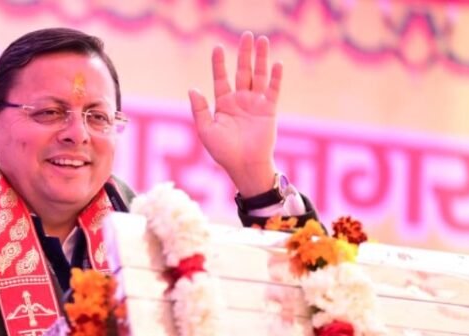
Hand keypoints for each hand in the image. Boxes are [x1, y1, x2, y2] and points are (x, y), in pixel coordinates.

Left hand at [189, 31, 281, 196]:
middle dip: (244, 54)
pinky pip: (273, 90)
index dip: (219, 63)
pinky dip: (275, 78)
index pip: (221, 78)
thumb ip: (200, 110)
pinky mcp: (269, 110)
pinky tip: (276, 64)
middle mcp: (240, 100)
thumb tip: (193, 89)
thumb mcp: (206, 131)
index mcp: (224, 104)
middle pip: (243, 72)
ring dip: (261, 59)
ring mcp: (256, 104)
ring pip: (259, 76)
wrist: (244, 166)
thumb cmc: (223, 153)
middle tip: (246, 36)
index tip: (217, 48)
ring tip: (262, 40)